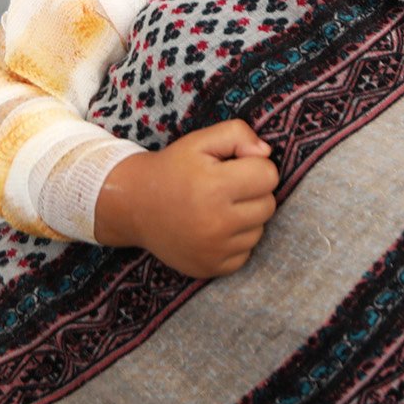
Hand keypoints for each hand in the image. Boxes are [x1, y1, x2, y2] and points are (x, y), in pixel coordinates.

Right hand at [94, 120, 277, 278]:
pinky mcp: (211, 269)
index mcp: (215, 186)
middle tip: (226, 188)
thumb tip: (267, 153)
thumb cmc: (173, 169)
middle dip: (253, 192)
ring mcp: (214, 250)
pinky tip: (213, 229)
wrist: (134, 206)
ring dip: (246, 218)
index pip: (269, 175)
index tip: (234, 166)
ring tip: (217, 208)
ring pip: (259, 230)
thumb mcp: (200, 141)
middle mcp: (216, 223)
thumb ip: (237, 134)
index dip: (255, 166)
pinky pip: (246, 253)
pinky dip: (235, 241)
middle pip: (269, 205)